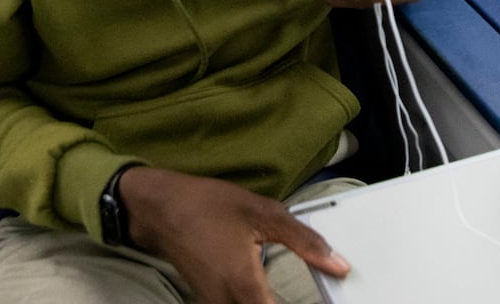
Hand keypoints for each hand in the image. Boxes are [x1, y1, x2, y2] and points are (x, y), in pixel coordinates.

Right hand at [119, 167, 347, 303]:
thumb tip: (339, 264)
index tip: (328, 298)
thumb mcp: (263, 213)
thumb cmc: (207, 206)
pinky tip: (266, 293)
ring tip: (287, 292)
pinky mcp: (208, 300)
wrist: (160, 208)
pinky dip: (256, 302)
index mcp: (245, 286)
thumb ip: (304, 241)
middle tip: (318, 290)